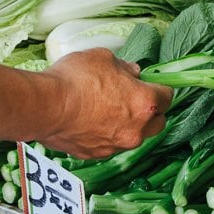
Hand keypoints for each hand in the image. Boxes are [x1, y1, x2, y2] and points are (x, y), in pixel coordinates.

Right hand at [37, 49, 172, 158]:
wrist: (45, 107)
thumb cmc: (74, 80)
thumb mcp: (103, 58)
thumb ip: (124, 66)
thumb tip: (131, 72)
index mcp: (144, 103)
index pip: (168, 96)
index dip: (159, 87)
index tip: (150, 83)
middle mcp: (135, 130)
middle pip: (158, 123)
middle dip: (150, 111)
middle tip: (133, 97)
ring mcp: (115, 146)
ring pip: (132, 136)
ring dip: (127, 124)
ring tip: (106, 108)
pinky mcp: (95, 154)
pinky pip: (108, 144)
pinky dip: (105, 134)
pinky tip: (89, 121)